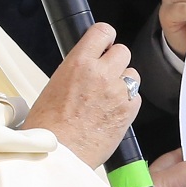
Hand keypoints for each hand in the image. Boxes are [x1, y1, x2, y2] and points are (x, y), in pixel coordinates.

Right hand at [20, 21, 137, 169]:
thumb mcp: (54, 86)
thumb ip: (76, 71)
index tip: (104, 44)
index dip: (105, 38)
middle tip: (105, 76)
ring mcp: (118, 92)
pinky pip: (136, 98)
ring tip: (108, 98)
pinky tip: (112, 113)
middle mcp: (101, 73)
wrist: (60, 155)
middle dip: (115, 62)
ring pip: (133, 74)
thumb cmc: (49, 127)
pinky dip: (128, 104)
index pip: (103, 32)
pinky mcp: (128, 111)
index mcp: (79, 63)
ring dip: (124, 82)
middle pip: (123, 51)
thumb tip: (85, 68)